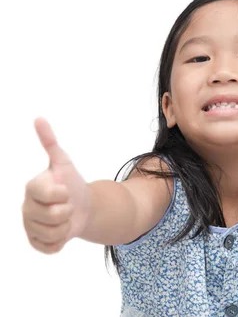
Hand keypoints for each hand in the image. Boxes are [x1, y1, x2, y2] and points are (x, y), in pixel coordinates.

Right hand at [22, 118, 90, 253]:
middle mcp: (25, 208)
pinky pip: (50, 248)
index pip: (49, 194)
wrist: (83, 206)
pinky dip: (61, 241)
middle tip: (67, 205)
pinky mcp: (36, 242)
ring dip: (66, 226)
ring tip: (65, 218)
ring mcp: (29, 227)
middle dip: (68, 210)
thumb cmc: (71, 183)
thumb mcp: (63, 162)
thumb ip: (50, 142)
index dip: (63, 194)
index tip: (65, 190)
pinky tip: (62, 231)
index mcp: (31, 188)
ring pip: (54, 233)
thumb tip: (38, 118)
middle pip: (54, 216)